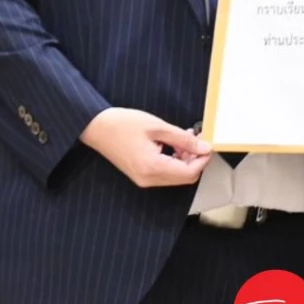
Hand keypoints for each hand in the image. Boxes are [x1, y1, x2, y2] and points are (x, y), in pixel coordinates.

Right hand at [80, 107, 211, 187]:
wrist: (96, 128)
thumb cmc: (123, 124)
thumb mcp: (157, 127)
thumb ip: (183, 139)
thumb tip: (204, 148)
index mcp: (153, 167)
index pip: (189, 173)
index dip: (202, 160)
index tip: (207, 144)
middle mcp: (149, 179)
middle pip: (184, 178)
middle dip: (195, 161)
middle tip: (197, 140)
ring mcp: (143, 180)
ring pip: (176, 177)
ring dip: (185, 161)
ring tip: (185, 139)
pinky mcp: (140, 176)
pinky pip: (165, 174)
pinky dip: (174, 162)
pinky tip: (174, 145)